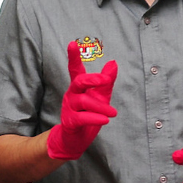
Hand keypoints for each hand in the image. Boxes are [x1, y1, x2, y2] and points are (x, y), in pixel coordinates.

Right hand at [46, 42, 117, 159]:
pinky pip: (82, 118)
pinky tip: (105, 120)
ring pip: (84, 102)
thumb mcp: (100, 97)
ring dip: (100, 107)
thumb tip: (113, 63)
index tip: (72, 43)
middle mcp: (72, 95)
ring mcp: (69, 108)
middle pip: (78, 82)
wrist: (76, 139)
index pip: (75, 69)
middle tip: (104, 80)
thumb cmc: (88, 115)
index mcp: (78, 87)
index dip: (74, 57)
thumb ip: (106, 81)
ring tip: (113, 113)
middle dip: (90, 79)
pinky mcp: (70, 121)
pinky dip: (95, 118)